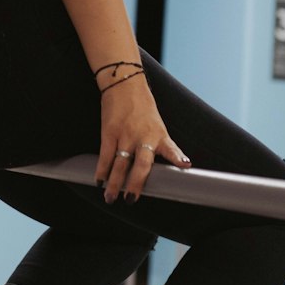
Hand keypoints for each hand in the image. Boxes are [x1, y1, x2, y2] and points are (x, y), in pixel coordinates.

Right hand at [95, 78, 189, 202]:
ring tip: (110, 197)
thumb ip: (160, 146)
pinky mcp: (109, 131)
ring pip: (119, 164)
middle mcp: (143, 137)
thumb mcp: (158, 126)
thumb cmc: (143, 108)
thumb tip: (167, 168)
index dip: (178, 157)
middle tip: (130, 199)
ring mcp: (125, 135)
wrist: (125, 84)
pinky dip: (101, 169)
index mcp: (159, 135)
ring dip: (114, 183)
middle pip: (140, 164)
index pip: (171, 148)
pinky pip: (105, 155)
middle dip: (135, 183)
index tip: (185, 165)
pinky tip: (99, 180)